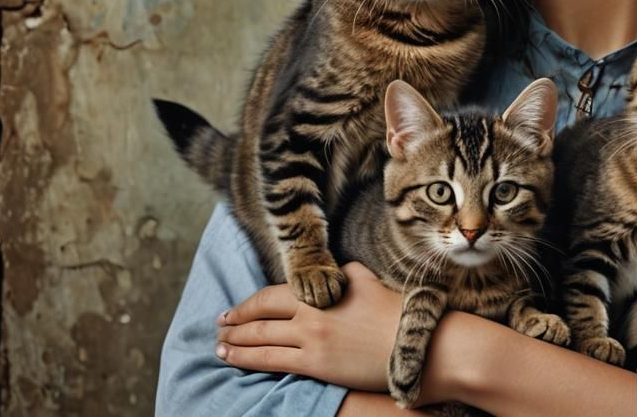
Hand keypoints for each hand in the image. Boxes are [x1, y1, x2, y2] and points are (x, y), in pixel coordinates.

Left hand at [215, 261, 402, 388]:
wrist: (417, 342)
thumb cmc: (395, 311)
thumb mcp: (366, 280)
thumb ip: (342, 274)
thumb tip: (331, 272)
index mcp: (322, 288)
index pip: (274, 293)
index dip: (250, 302)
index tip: (236, 307)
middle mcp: (311, 310)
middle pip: (261, 313)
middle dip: (236, 320)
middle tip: (220, 325)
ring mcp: (311, 338)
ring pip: (259, 337)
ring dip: (235, 341)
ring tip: (219, 344)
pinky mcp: (315, 364)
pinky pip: (269, 360)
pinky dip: (245, 358)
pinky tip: (232, 358)